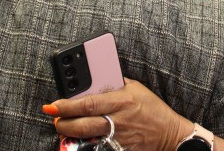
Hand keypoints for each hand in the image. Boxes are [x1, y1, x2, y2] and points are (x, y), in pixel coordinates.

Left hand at [43, 78, 191, 150]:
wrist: (170, 134)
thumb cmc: (153, 109)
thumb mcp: (136, 89)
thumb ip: (116, 83)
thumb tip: (97, 79)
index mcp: (122, 101)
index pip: (88, 103)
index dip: (68, 105)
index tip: (53, 104)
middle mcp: (119, 120)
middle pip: (83, 123)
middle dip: (63, 122)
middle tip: (54, 117)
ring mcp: (119, 138)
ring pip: (87, 138)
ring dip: (70, 134)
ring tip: (62, 127)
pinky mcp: (120, 149)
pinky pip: (98, 147)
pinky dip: (86, 144)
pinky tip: (79, 139)